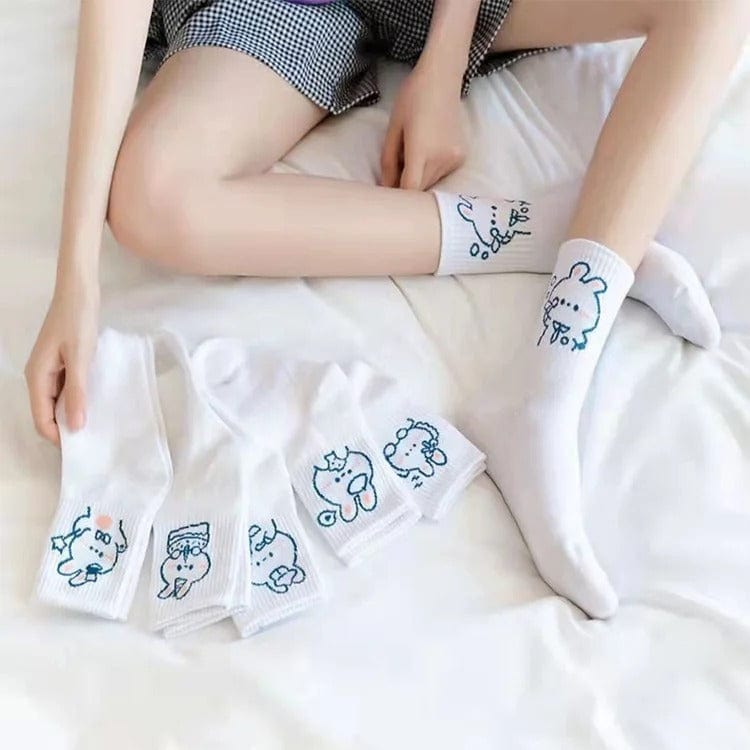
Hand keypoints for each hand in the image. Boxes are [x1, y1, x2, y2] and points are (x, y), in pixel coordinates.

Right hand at [25, 276, 98, 444]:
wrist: (79, 290)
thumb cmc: (77, 320)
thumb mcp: (80, 358)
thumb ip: (77, 392)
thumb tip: (75, 427)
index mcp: (37, 377)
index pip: (41, 419)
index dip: (58, 437)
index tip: (82, 448)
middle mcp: (40, 376)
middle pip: (48, 413)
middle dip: (66, 428)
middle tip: (94, 440)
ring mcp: (51, 369)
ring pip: (58, 402)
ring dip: (73, 413)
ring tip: (98, 425)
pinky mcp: (63, 362)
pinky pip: (67, 388)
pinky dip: (79, 398)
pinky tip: (97, 402)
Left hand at [380, 60, 466, 190]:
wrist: (442, 78)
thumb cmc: (412, 99)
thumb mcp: (393, 129)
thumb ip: (388, 162)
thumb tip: (386, 188)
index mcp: (421, 150)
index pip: (410, 189)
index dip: (397, 195)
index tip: (388, 192)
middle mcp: (441, 158)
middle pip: (420, 188)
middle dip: (406, 185)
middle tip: (396, 171)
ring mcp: (454, 158)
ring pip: (431, 183)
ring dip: (419, 178)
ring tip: (413, 155)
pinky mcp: (461, 157)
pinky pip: (442, 174)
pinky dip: (432, 171)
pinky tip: (429, 151)